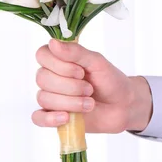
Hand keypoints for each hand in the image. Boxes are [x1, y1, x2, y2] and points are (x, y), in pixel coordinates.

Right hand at [32, 39, 152, 132]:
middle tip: (90, 89)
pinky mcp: (54, 117)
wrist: (122, 106)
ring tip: (90, 104)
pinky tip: (66, 118)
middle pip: (43, 78)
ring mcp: (52, 97)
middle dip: (70, 86)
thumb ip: (77, 52)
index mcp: (60, 60)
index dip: (59, 65)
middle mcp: (52, 78)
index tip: (81, 71)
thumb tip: (53, 43)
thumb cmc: (110, 81)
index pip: (42, 55)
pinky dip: (50, 118)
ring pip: (44, 98)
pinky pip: (39, 118)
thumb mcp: (98, 62)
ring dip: (70, 102)